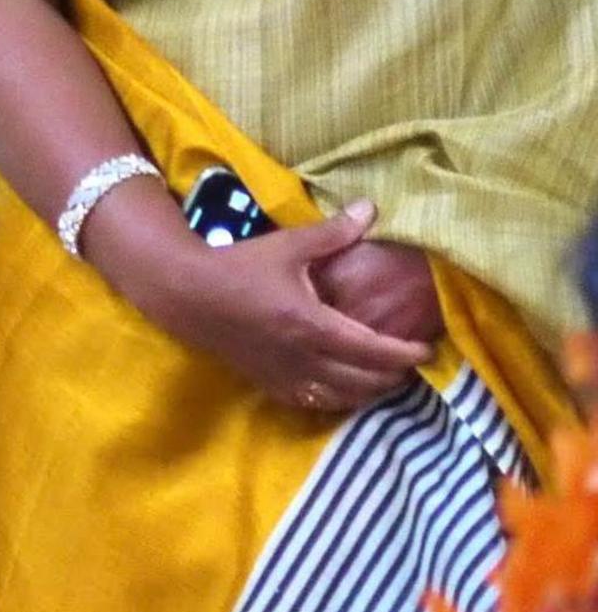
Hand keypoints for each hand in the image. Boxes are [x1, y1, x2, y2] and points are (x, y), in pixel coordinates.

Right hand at [99, 197, 433, 417]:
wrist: (184, 293)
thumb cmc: (237, 266)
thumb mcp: (286, 246)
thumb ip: (332, 233)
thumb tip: (371, 209)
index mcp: (313, 324)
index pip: (375, 350)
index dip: (407, 353)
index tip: (428, 348)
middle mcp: (304, 358)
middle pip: (366, 381)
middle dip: (394, 376)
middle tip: (409, 362)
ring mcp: (286, 375)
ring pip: (343, 398)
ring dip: (370, 392)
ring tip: (384, 378)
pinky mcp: (269, 382)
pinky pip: (314, 402)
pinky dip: (338, 399)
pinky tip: (343, 388)